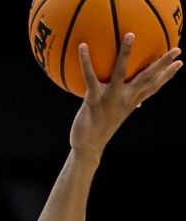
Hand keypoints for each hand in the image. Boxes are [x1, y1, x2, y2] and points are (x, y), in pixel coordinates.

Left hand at [71, 34, 180, 158]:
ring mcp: (110, 99)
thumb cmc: (99, 129)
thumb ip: (124, 105)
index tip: (180, 63)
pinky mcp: (94, 101)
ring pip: (121, 72)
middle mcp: (125, 100)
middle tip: (178, 49)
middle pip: (148, 79)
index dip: (167, 75)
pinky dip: (85, 62)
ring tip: (130, 35)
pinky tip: (82, 47)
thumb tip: (137, 103)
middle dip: (163, 63)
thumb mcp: (114, 116)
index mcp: (131, 103)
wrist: (88, 147)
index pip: (153, 87)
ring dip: (126, 53)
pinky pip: (90, 78)